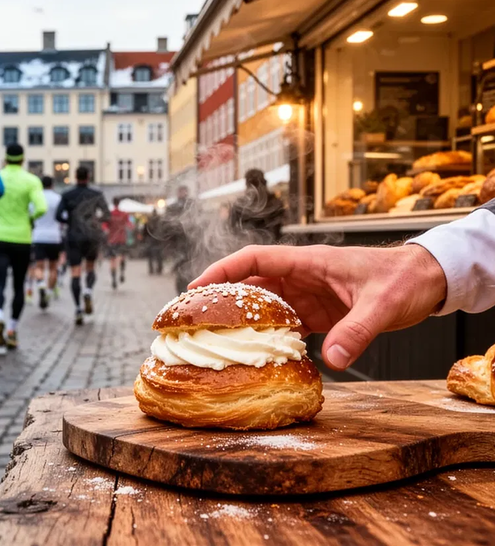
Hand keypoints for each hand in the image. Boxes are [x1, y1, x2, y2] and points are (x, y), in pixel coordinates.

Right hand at [190, 244, 446, 370]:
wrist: (426, 281)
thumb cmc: (404, 279)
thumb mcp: (382, 305)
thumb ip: (357, 332)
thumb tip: (333, 360)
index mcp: (307, 263)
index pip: (253, 260)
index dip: (221, 271)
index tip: (196, 287)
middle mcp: (301, 276)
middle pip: (249, 282)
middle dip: (221, 297)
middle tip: (194, 318)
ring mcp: (306, 295)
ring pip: (263, 304)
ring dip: (241, 319)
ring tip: (215, 339)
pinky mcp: (316, 313)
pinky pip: (283, 322)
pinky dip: (267, 336)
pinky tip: (256, 352)